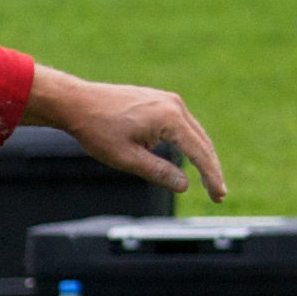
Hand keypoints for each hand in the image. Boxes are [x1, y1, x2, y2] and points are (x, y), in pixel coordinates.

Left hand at [26, 65, 225, 201]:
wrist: (77, 102)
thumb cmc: (97, 130)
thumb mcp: (126, 158)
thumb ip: (157, 172)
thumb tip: (184, 185)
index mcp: (170, 118)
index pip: (199, 153)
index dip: (211, 177)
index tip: (219, 196)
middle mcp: (174, 105)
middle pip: (202, 142)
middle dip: (210, 169)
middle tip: (217, 194)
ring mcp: (168, 99)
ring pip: (194, 132)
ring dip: (201, 156)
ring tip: (208, 180)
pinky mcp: (159, 99)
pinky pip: (181, 124)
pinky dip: (188, 142)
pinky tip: (188, 157)